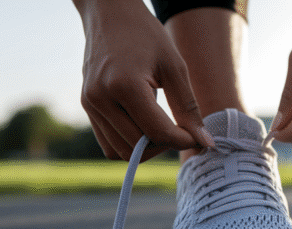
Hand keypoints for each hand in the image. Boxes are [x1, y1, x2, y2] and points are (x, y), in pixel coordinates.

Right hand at [73, 0, 213, 160]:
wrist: (110, 14)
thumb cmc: (146, 35)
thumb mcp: (174, 67)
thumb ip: (188, 108)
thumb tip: (204, 143)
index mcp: (123, 85)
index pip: (156, 132)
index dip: (182, 141)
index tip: (198, 138)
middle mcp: (100, 98)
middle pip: (138, 146)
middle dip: (165, 146)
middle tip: (183, 131)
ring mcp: (89, 104)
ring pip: (120, 151)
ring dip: (147, 148)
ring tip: (165, 127)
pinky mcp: (87, 107)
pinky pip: (108, 143)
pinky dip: (130, 143)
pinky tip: (147, 125)